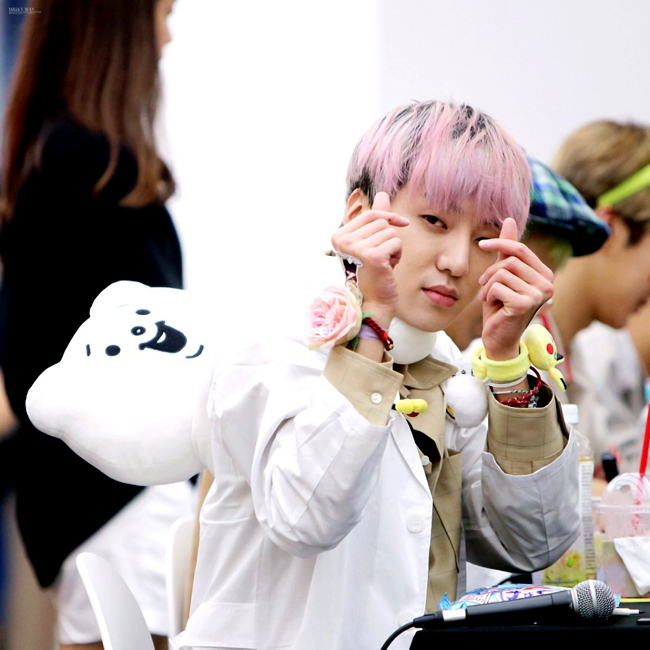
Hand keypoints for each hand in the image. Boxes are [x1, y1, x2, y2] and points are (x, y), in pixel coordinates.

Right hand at [331, 192, 408, 326]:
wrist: (374, 300)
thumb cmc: (373, 271)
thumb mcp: (372, 241)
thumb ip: (376, 218)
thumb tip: (383, 193)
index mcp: (339, 236)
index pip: (370, 214)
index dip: (388, 217)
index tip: (401, 223)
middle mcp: (344, 241)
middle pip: (381, 222)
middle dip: (389, 238)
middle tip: (381, 257)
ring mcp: (356, 248)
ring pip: (390, 232)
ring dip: (393, 248)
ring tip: (383, 263)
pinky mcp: (372, 256)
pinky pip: (396, 242)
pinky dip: (397, 255)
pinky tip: (388, 267)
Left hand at [477, 218, 553, 359]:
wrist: (498, 337)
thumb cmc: (501, 306)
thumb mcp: (503, 275)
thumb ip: (507, 251)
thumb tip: (510, 219)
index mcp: (545, 274)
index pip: (520, 249)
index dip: (500, 243)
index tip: (481, 244)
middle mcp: (547, 284)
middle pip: (509, 261)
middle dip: (491, 272)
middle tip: (486, 287)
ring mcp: (538, 295)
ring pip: (501, 273)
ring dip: (488, 286)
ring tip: (490, 298)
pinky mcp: (524, 304)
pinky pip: (497, 286)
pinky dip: (489, 295)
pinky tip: (494, 306)